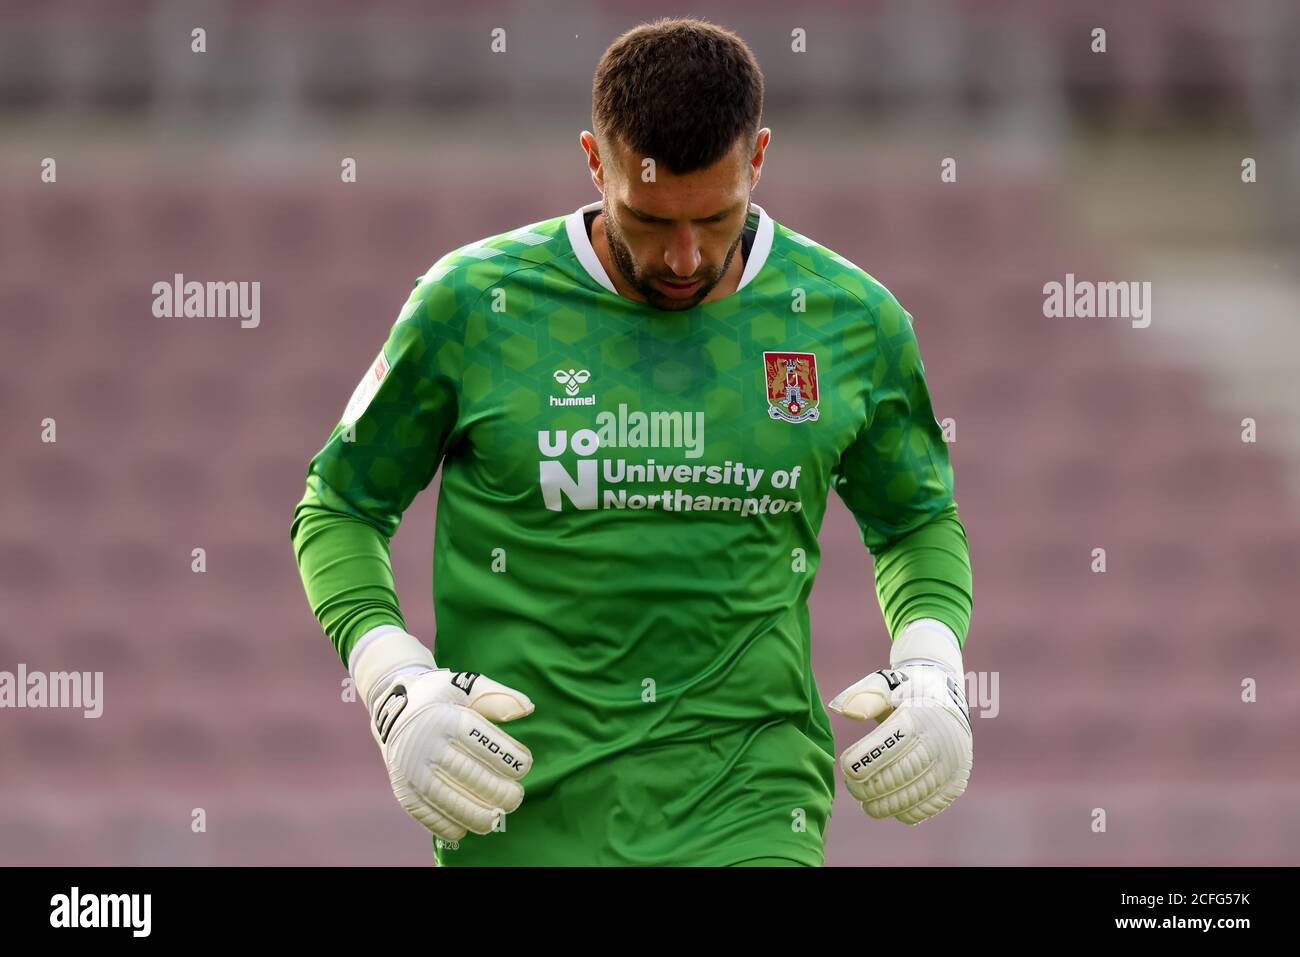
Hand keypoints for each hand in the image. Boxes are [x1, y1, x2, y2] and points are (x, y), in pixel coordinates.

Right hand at [350, 627, 533, 841]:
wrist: (391, 706)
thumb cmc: (440, 697)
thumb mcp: (465, 686)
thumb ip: (497, 697)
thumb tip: (528, 708)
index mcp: (445, 718)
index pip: (482, 742)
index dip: (508, 758)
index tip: (524, 766)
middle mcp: (425, 744)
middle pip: (469, 775)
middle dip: (497, 791)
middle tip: (514, 798)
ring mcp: (411, 769)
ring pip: (448, 800)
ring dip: (476, 815)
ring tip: (495, 819)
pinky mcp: (402, 788)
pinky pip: (426, 813)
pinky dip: (447, 825)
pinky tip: (466, 827)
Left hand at [828, 620, 971, 824]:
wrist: (946, 696)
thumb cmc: (906, 692)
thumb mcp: (886, 684)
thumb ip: (864, 697)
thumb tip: (843, 710)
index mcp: (921, 716)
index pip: (888, 745)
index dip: (863, 761)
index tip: (846, 767)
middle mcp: (941, 741)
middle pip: (899, 774)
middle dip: (871, 788)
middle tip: (854, 790)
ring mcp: (952, 764)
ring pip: (914, 795)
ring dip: (886, 805)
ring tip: (868, 805)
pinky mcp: (956, 781)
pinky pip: (929, 805)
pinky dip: (907, 811)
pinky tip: (890, 807)